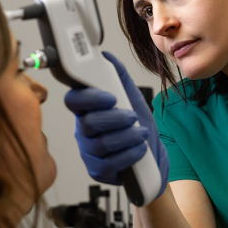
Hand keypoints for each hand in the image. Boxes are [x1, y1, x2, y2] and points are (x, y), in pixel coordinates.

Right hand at [64, 52, 168, 197]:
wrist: (153, 159)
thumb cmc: (138, 128)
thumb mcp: (133, 99)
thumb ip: (119, 77)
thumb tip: (106, 56)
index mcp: (88, 110)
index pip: (73, 101)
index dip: (89, 98)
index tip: (110, 97)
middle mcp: (84, 131)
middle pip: (88, 123)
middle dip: (114, 118)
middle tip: (132, 117)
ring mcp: (89, 152)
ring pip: (100, 144)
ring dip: (126, 137)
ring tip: (141, 134)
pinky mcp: (98, 171)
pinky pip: (108, 164)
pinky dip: (128, 154)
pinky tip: (140, 149)